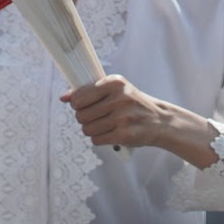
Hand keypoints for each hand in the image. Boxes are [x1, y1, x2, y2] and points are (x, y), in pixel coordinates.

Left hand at [62, 74, 190, 151]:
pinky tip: (112, 133)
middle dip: (85, 119)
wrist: (160, 121)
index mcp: (115, 83)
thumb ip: (88, 92)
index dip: (77, 104)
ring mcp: (123, 117)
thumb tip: (63, 97)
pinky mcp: (125, 134)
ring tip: (106, 125)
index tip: (84, 105)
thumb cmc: (132, 104)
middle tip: (99, 117)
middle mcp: (119, 98)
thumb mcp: (115, 91)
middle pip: (80, 115)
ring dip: (93, 130)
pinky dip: (100, 139)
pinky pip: (96, 140)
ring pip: (87, 129)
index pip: (79, 96)